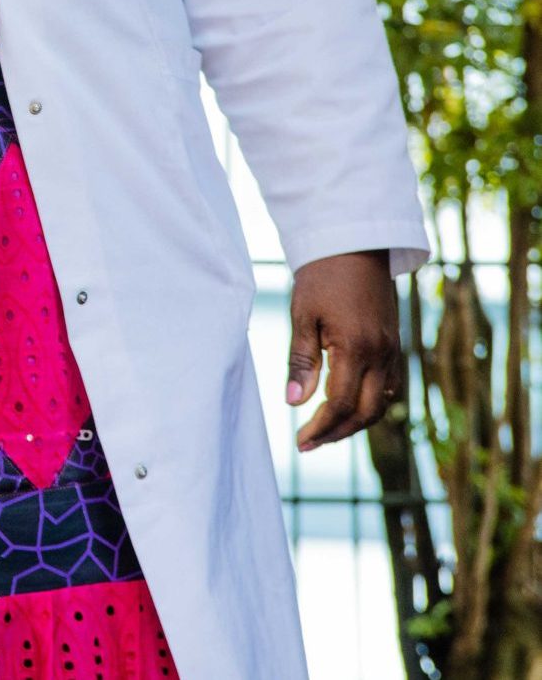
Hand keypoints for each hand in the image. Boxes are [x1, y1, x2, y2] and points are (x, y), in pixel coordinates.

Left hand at [287, 249, 401, 451]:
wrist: (355, 246)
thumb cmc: (321, 277)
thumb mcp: (302, 316)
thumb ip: (301, 361)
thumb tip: (294, 402)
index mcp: (356, 348)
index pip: (340, 404)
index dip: (320, 428)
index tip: (299, 440)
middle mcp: (382, 354)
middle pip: (365, 413)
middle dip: (336, 433)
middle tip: (308, 444)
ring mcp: (393, 350)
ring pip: (381, 403)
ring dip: (354, 423)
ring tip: (325, 432)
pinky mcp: (395, 344)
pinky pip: (390, 387)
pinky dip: (370, 404)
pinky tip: (348, 408)